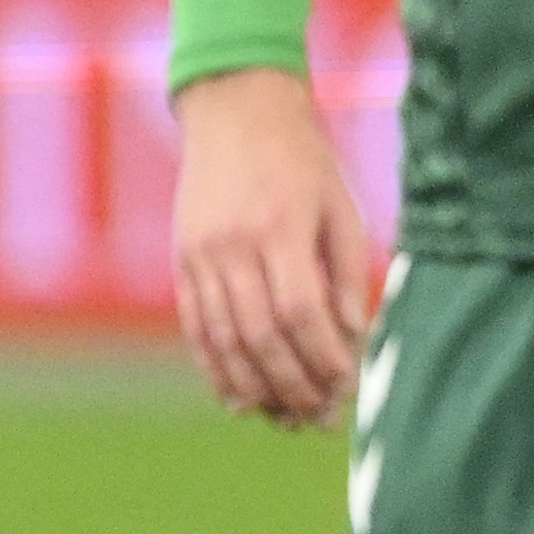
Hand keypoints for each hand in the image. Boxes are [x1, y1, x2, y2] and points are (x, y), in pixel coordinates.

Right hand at [169, 70, 380, 422]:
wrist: (235, 114)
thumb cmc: (302, 162)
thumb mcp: (340, 206)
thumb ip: (346, 273)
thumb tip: (351, 337)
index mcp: (280, 226)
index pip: (300, 310)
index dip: (322, 356)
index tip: (346, 386)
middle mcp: (234, 243)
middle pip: (260, 334)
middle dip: (292, 384)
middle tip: (319, 417)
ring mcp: (200, 254)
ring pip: (224, 339)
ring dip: (255, 388)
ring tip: (285, 419)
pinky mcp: (183, 261)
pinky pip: (196, 327)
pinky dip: (216, 369)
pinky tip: (239, 400)